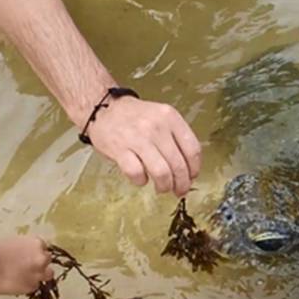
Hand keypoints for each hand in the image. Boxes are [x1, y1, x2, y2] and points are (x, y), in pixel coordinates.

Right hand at [0, 237, 53, 294]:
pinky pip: (34, 286)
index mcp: (36, 243)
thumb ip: (26, 248)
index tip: (28, 257)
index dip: (35, 253)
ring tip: (26, 277)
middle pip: (47, 260)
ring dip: (40, 275)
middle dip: (39, 263)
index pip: (43, 247)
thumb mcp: (13, 243)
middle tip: (27, 267)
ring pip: (48, 274)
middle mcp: (41, 257)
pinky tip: (16, 283)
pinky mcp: (32, 286)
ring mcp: (38, 273)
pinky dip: (27, 285)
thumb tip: (28, 254)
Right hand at [87, 97, 201, 194]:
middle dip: (181, 183)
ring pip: (161, 172)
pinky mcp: (120, 150)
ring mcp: (138, 138)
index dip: (194, 168)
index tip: (192, 176)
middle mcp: (156, 127)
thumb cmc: (134, 116)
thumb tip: (189, 167)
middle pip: (178, 165)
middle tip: (179, 189)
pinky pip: (137, 174)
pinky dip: (141, 181)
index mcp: (170, 117)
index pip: (192, 149)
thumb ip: (176, 137)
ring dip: (165, 186)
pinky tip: (141, 178)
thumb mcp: (161, 116)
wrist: (104, 109)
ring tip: (162, 188)